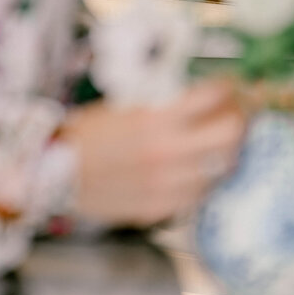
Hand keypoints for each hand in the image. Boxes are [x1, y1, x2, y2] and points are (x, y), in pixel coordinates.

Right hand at [63, 79, 246, 226]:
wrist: (52, 172)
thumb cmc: (86, 134)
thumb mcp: (126, 107)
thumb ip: (165, 107)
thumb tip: (202, 101)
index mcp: (156, 119)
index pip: (213, 96)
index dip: (229, 87)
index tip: (231, 85)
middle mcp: (168, 153)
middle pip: (231, 134)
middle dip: (241, 118)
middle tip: (239, 113)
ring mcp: (168, 185)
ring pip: (222, 168)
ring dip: (227, 151)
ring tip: (223, 143)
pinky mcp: (161, 208)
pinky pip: (200, 194)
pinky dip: (205, 179)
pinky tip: (198, 170)